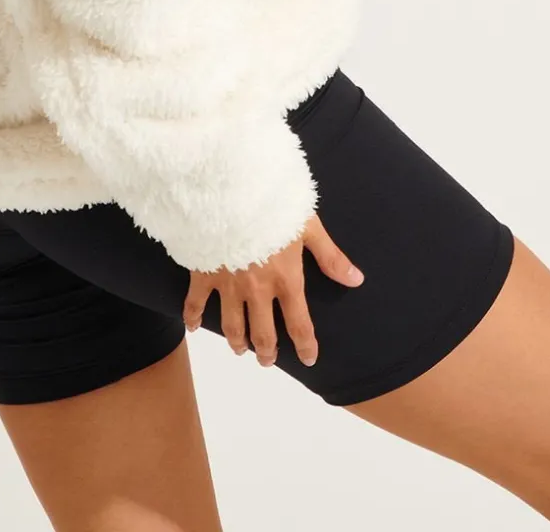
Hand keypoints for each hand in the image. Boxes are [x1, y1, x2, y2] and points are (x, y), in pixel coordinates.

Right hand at [182, 213, 363, 367]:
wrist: (230, 190)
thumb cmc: (273, 203)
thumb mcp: (307, 225)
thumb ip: (330, 256)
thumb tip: (356, 280)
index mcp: (285, 279)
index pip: (299, 323)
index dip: (305, 345)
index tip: (309, 358)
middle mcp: (257, 290)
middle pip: (262, 333)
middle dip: (267, 351)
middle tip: (268, 360)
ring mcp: (228, 285)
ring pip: (232, 326)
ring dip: (237, 342)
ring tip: (240, 350)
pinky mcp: (203, 274)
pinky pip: (196, 302)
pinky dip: (193, 317)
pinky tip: (193, 326)